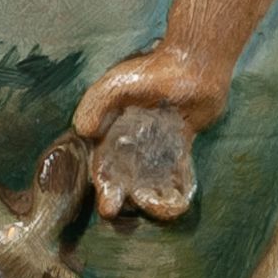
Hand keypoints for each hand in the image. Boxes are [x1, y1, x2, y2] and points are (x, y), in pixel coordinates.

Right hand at [75, 42, 221, 222]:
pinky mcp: (181, 146)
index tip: (107, 205)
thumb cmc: (152, 71)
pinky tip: (178, 204)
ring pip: (151, 181)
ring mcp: (157, 146)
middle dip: (120, 199)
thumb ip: (96, 104)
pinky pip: (177, 175)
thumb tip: (83, 131)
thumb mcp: (116, 84)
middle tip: (119, 212)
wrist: (193, 64)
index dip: (104, 187)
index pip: (105, 166)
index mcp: (113, 132)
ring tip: (154, 206)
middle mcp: (132, 142)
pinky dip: (177, 191)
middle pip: (124, 179)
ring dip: (151, 199)